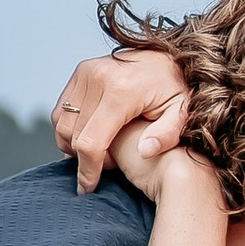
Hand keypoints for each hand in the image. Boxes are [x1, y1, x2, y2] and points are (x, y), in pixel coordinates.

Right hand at [55, 49, 190, 195]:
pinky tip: (91, 136)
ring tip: (101, 151)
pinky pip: (62, 109)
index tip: (89, 188)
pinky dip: (70, 128)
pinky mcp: (81, 71)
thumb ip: (167, 135)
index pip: (91, 142)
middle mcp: (98, 78)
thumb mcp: (182, 113)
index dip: (87, 171)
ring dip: (73, 144)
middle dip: (84, 159)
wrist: (170, 56)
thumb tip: (145, 151)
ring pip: (62, 123)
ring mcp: (86, 71)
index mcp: (121, 91)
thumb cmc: (177, 89)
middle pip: (73, 135)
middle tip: (108, 166)